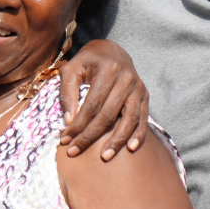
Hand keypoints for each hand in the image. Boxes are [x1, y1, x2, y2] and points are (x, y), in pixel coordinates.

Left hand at [57, 38, 148, 160]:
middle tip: (75, 151)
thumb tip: (69, 121)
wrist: (112, 51)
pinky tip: (130, 148)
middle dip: (90, 136)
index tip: (65, 139)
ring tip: (105, 157)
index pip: (91, 105)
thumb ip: (67, 92)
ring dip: (117, 140)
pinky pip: (143, 118)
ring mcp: (138, 87)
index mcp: (107, 70)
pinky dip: (138, 134)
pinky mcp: (144, 95)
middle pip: (108, 115)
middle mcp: (126, 78)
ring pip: (129, 119)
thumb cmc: (87, 62)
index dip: (78, 124)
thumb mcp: (71, 69)